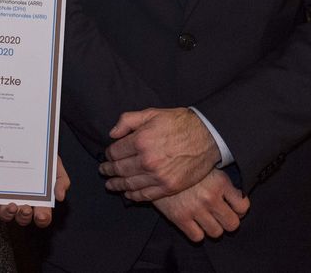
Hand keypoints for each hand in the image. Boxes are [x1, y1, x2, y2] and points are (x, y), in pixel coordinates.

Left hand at [0, 155, 69, 227]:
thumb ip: (61, 180)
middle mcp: (22, 202)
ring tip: (11, 205)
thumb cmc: (42, 157)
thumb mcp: (56, 165)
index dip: (42, 219)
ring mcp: (7, 199)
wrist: (24, 141)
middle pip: (23, 218)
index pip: (43, 216)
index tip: (41, 215)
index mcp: (39, 200)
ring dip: (9, 214)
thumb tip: (60, 196)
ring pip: (7, 215)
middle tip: (25, 208)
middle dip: (24, 216)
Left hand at [99, 108, 219, 200]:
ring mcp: (158, 176)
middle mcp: (147, 160)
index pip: (115, 152)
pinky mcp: (169, 187)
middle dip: (108, 171)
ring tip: (110, 184)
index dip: (108, 155)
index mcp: (140, 141)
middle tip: (103, 171)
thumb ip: (128, 121)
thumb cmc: (179, 123)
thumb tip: (112, 134)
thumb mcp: (152, 113)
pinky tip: (127, 194)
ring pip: (129, 184)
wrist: (208, 136)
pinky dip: (133, 196)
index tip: (107, 156)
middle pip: (119, 169)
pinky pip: (145, 195)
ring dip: (117, 185)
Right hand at [152, 169, 248, 241]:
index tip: (234, 208)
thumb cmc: (182, 165)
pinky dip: (197, 233)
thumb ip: (222, 181)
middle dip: (228, 221)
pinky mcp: (179, 218)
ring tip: (206, 219)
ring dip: (212, 228)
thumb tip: (237, 194)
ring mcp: (195, 209)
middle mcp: (210, 197)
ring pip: (216, 233)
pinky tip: (193, 223)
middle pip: (232, 224)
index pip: (243, 206)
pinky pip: (197, 237)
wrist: (156, 165)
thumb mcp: (206, 166)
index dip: (240, 210)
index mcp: (220, 182)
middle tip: (221, 216)